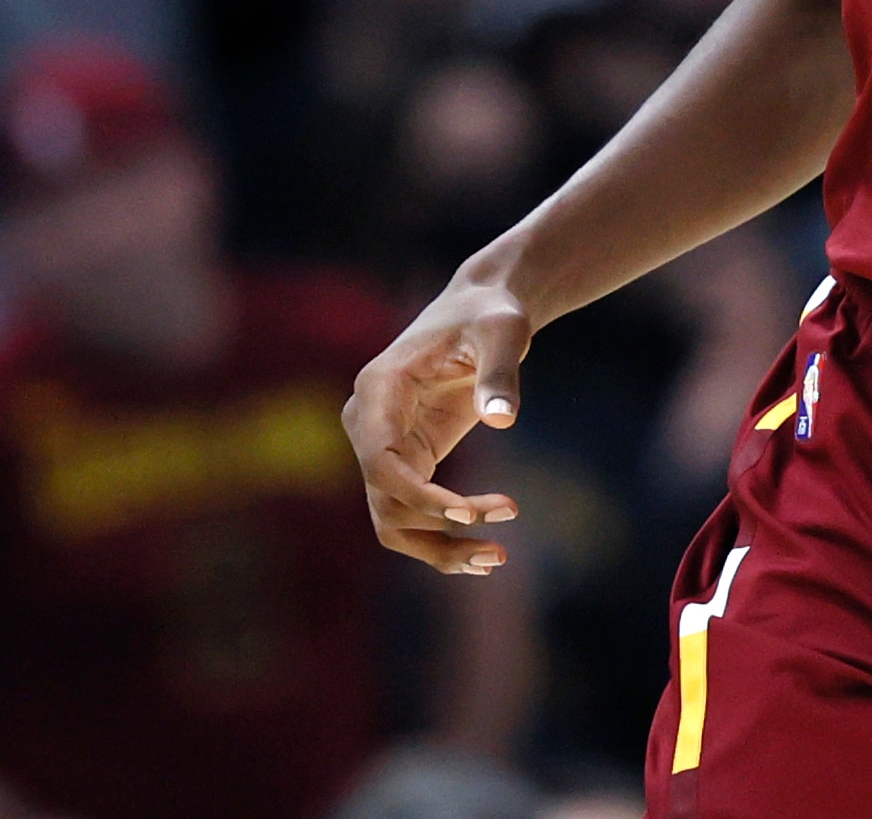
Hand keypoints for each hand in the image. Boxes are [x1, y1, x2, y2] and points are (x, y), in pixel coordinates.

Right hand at [344, 273, 531, 573]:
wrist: (483, 312)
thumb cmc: (490, 314)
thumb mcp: (502, 331)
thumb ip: (500, 371)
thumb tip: (501, 418)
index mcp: (378, 389)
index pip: (380, 462)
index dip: (418, 496)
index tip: (468, 515)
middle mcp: (368, 423)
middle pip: (385, 501)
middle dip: (438, 530)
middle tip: (500, 548)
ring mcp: (381, 447)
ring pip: (393, 520)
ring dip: (437, 549)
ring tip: (496, 559)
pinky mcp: (406, 461)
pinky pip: (412, 513)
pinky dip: (442, 538)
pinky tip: (485, 553)